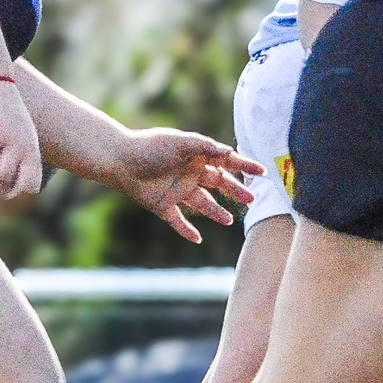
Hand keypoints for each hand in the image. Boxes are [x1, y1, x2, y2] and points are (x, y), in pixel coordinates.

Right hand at [0, 79, 43, 217]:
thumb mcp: (19, 137)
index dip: (17, 203)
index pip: (32, 187)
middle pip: (19, 188)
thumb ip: (17, 158)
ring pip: (1, 178)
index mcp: (32, 154)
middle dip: (2, 205)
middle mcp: (25, 150)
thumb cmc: (5, 115)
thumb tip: (5, 182)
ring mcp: (10, 142)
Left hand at [112, 129, 261, 243]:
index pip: (226, 161)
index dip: (244, 166)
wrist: (121, 161)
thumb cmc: (151, 146)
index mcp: (197, 156)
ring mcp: (177, 191)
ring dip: (216, 212)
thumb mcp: (181, 143)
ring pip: (203, 204)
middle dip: (235, 191)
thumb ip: (205, 147)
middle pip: (218, 184)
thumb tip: (228, 152)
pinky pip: (178, 221)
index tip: (262, 172)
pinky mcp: (163, 205)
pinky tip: (198, 238)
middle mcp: (190, 173)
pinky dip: (187, 230)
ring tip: (229, 221)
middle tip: (251, 200)